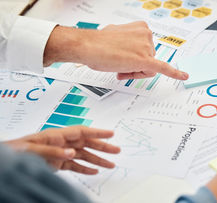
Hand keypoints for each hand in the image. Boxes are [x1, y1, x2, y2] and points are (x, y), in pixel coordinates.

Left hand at [5, 126, 119, 174]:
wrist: (4, 162)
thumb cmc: (14, 151)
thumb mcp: (32, 150)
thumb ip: (53, 151)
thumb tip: (72, 153)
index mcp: (55, 135)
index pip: (81, 132)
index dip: (97, 133)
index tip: (111, 134)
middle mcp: (60, 143)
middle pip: (86, 144)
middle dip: (102, 147)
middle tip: (117, 150)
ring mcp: (59, 154)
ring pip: (83, 156)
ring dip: (97, 160)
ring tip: (111, 164)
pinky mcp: (56, 164)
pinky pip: (74, 166)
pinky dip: (85, 169)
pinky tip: (94, 171)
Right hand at [43, 21, 188, 80]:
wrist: (87, 46)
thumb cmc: (98, 43)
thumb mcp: (117, 38)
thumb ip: (128, 44)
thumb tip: (129, 54)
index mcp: (142, 28)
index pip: (145, 49)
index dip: (133, 58)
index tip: (121, 55)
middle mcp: (147, 35)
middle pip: (148, 59)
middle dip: (135, 66)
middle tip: (118, 65)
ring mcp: (146, 47)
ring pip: (147, 68)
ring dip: (134, 71)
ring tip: (118, 65)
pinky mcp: (145, 60)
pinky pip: (163, 68)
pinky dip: (175, 73)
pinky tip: (185, 76)